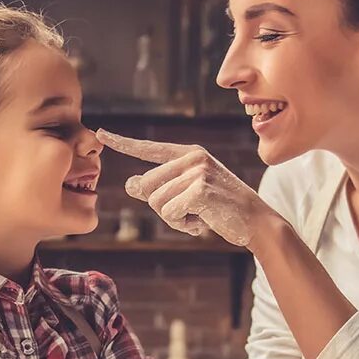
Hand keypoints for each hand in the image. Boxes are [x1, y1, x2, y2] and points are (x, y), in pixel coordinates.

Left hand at [97, 129, 267, 245]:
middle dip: (162, 208)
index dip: (123, 143)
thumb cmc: (222, 209)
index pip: (149, 148)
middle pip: (147, 186)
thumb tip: (129, 183)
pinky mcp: (200, 188)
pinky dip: (182, 224)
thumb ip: (159, 189)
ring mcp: (197, 170)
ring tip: (199, 215)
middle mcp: (192, 157)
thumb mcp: (189, 196)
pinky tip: (203, 221)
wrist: (257, 222)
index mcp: (188, 154)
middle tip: (190, 212)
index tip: (101, 134)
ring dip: (173, 219)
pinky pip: (170, 213)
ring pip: (156, 202)